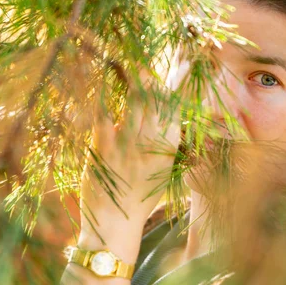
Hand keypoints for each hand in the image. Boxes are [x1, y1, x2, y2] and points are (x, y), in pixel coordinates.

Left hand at [77, 55, 189, 262]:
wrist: (115, 226)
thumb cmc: (142, 200)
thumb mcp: (166, 173)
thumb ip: (171, 148)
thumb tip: (175, 124)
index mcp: (169, 148)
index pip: (177, 108)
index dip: (179, 84)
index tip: (184, 65)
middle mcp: (151, 142)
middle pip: (155, 99)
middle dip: (150, 75)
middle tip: (142, 59)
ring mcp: (127, 144)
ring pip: (133, 102)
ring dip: (131, 78)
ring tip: (127, 61)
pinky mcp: (103, 148)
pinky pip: (104, 115)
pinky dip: (103, 96)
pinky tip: (101, 81)